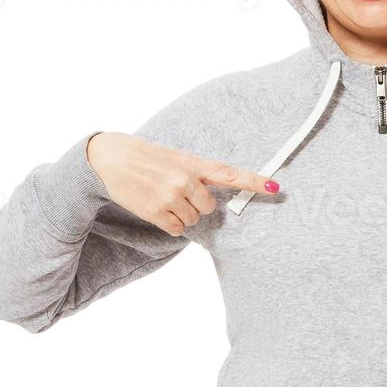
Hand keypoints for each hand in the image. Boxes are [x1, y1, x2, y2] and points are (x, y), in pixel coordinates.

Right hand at [85, 132, 277, 235]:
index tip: (275, 187)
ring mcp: (170, 197)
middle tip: (177, 192)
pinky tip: (157, 208)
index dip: (254, 182)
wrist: (112, 158)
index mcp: (194, 164)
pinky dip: (169, 223)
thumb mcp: (176, 158)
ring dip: (181, 214)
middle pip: (208, 208)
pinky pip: (176, 229)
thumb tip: (213, 194)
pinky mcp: (156, 211)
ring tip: (162, 197)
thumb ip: (198, 174)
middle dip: (196, 204)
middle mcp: (185, 180)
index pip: (230, 173)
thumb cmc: (148, 158)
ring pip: (192, 219)